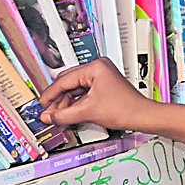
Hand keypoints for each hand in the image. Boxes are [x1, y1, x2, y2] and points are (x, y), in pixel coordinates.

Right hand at [38, 57, 152, 131]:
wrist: (142, 116)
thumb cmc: (125, 109)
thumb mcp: (87, 112)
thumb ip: (63, 115)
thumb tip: (49, 116)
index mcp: (95, 67)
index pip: (64, 80)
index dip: (51, 94)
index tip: (42, 104)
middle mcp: (98, 67)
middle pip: (68, 82)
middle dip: (58, 99)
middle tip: (48, 111)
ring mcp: (101, 75)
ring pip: (75, 88)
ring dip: (66, 102)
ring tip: (57, 115)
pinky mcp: (104, 84)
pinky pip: (84, 92)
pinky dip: (76, 102)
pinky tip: (69, 112)